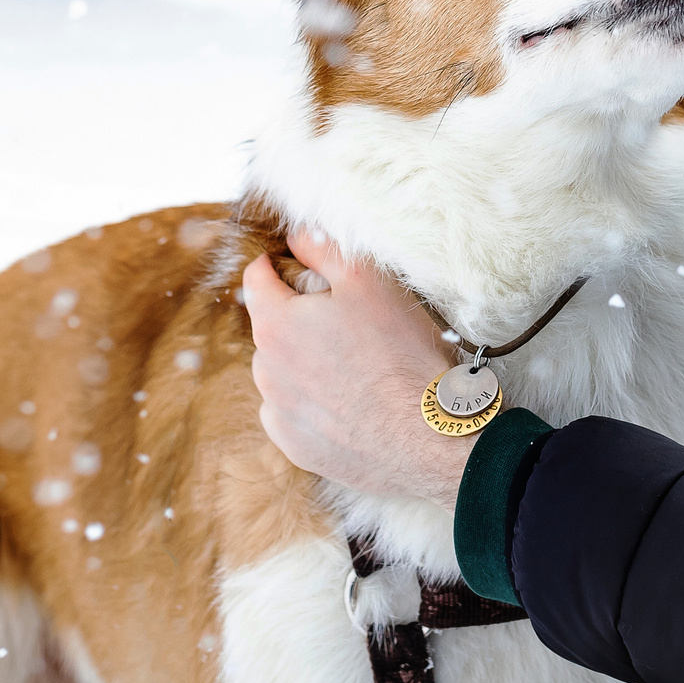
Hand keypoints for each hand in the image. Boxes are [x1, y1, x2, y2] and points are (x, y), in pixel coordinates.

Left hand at [239, 227, 475, 508]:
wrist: (427, 436)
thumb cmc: (400, 352)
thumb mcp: (368, 278)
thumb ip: (322, 248)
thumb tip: (294, 235)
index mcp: (275, 324)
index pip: (256, 279)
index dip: (281, 266)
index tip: (309, 271)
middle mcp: (265, 371)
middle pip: (272, 327)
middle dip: (300, 318)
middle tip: (350, 323)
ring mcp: (279, 414)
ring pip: (282, 372)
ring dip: (306, 362)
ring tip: (356, 367)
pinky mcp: (297, 447)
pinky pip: (293, 413)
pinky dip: (313, 404)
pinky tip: (351, 403)